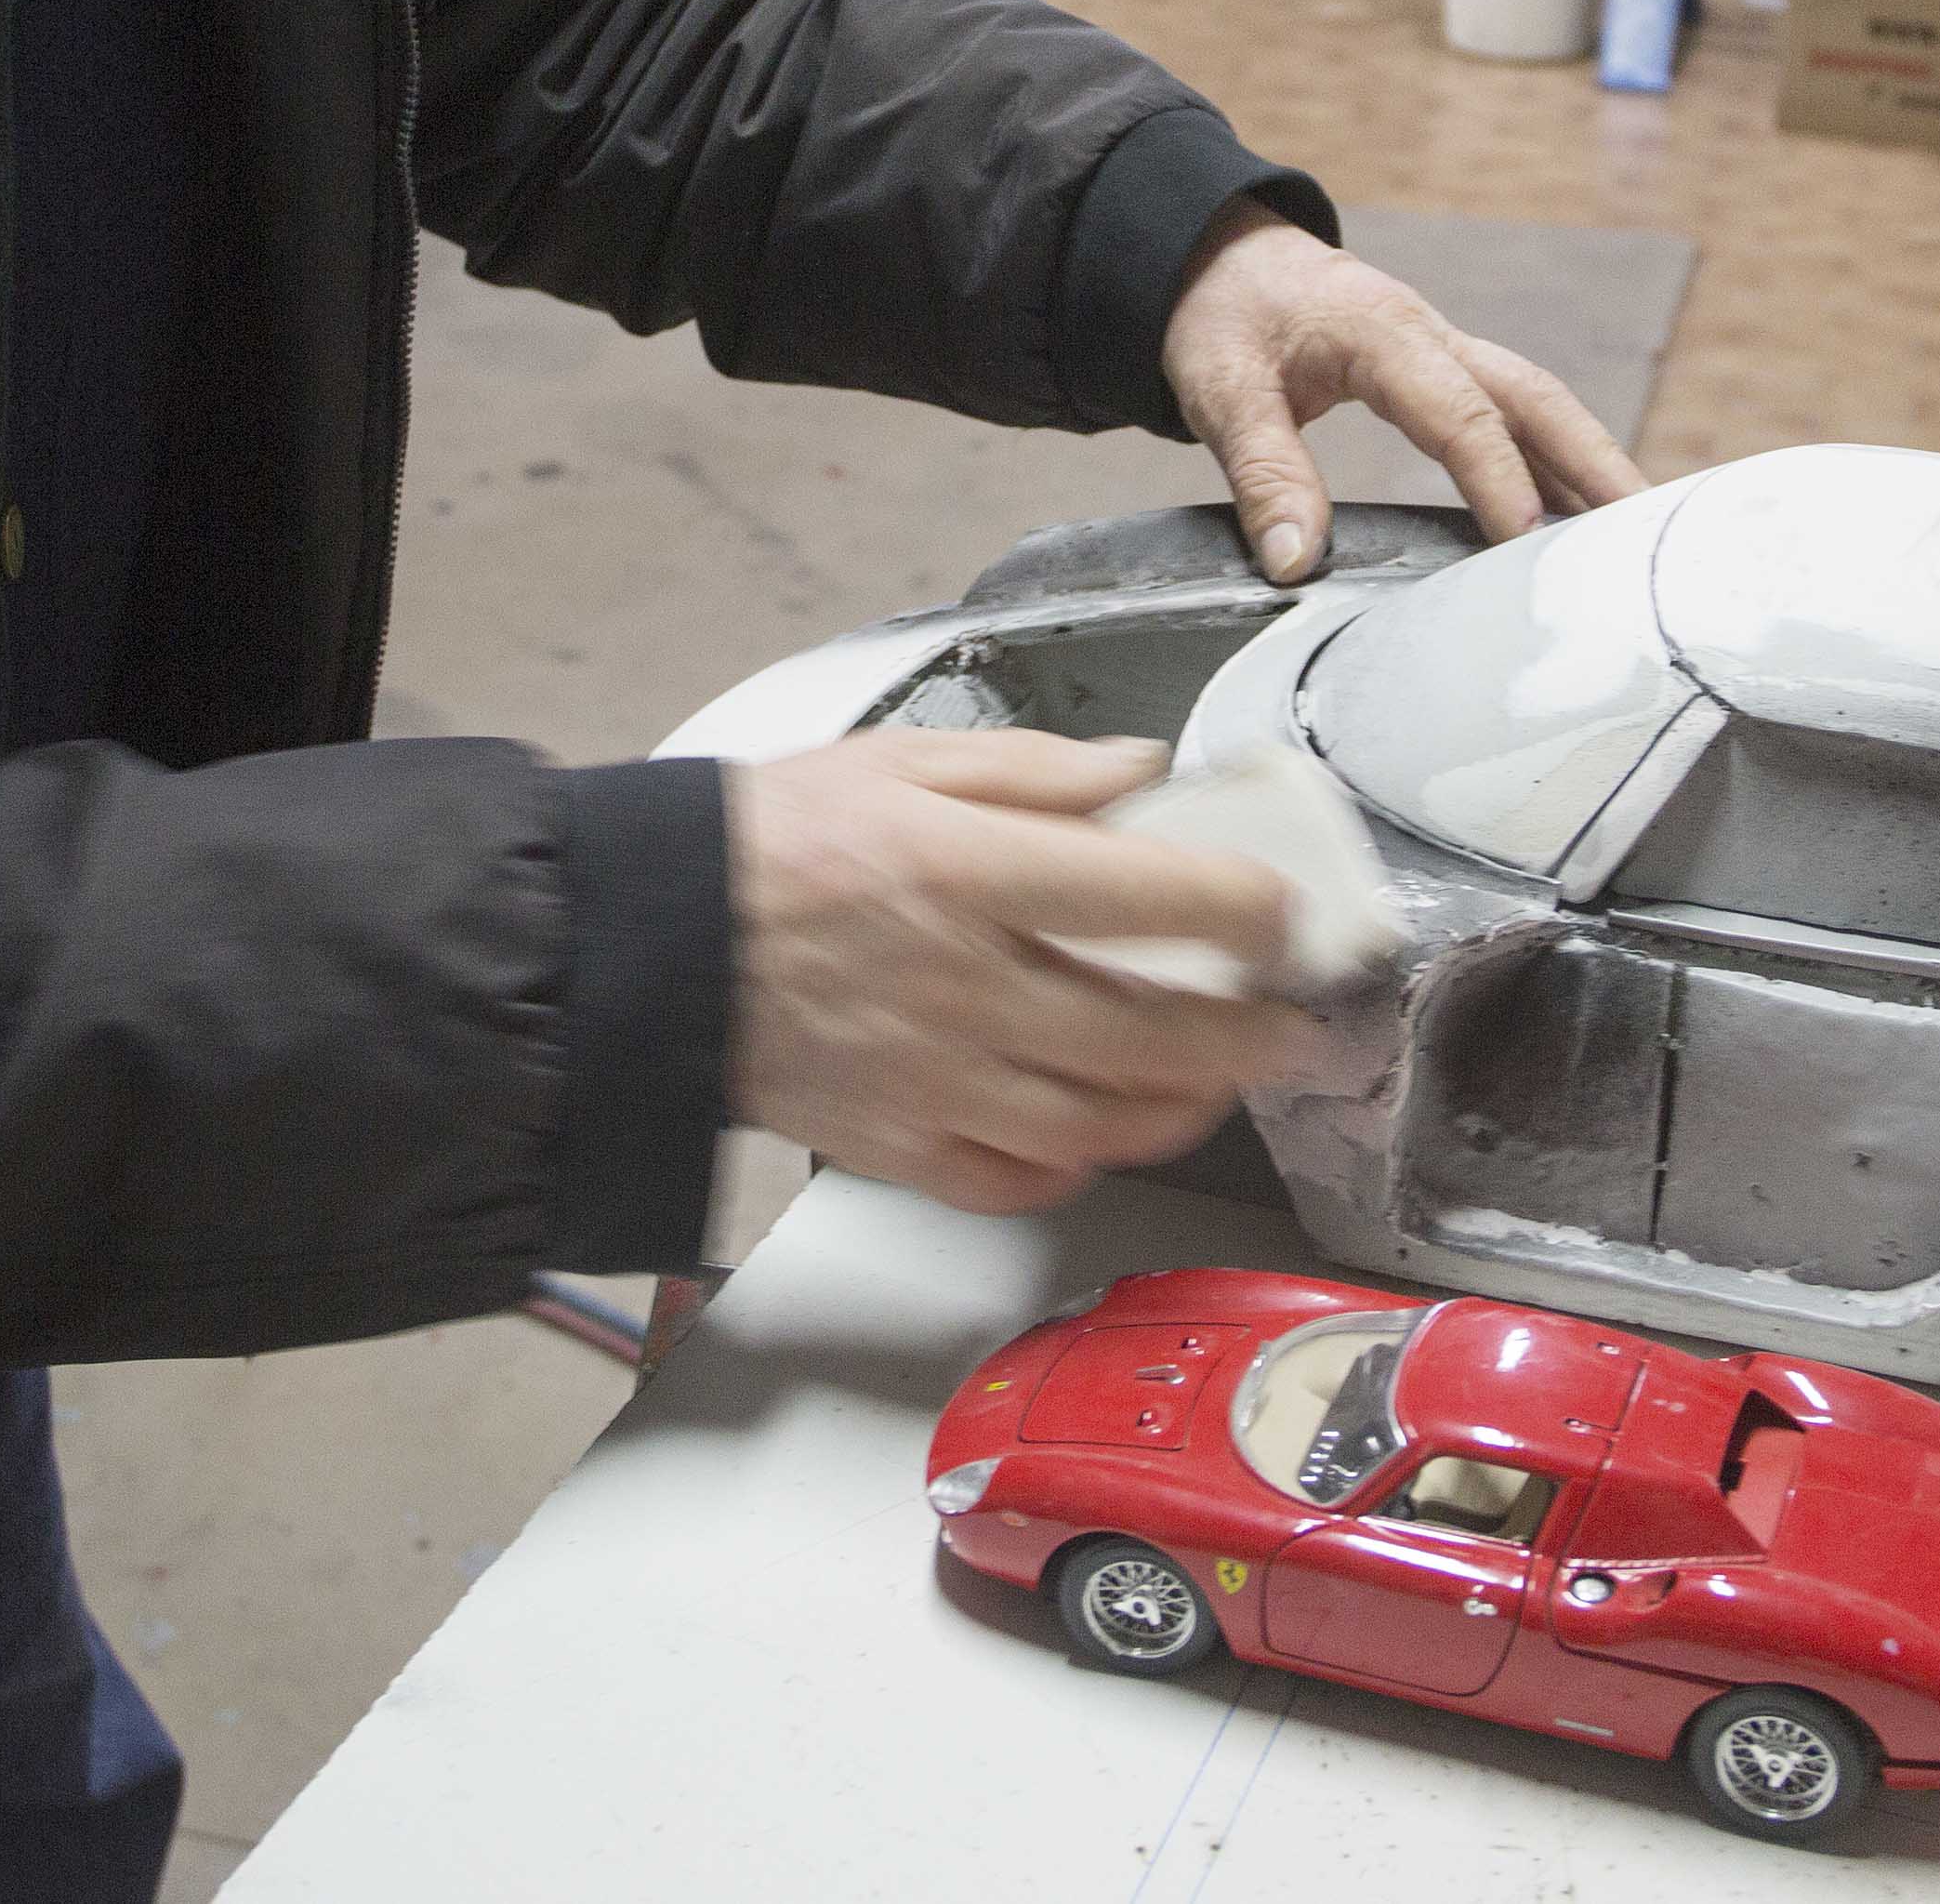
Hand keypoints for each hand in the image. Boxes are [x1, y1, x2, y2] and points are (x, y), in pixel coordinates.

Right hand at [727, 730, 1313, 1216]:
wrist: (648, 944)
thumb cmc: (767, 843)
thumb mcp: (902, 760)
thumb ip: (1035, 770)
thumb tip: (1139, 772)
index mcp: (966, 873)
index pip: (1147, 895)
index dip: (1240, 907)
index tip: (1279, 910)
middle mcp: (963, 984)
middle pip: (1148, 1030)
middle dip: (1247, 1035)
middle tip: (1291, 1024)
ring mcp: (932, 1077)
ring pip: (1098, 1121)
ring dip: (1180, 1109)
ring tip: (1217, 1082)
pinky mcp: (896, 1143)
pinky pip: (1011, 1179)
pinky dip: (1072, 1165)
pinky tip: (1098, 1133)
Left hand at [1162, 207, 1650, 582]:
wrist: (1216, 253)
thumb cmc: (1221, 314)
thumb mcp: (1221, 388)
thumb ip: (1262, 471)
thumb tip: (1295, 560)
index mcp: (1384, 334)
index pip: (1460, 415)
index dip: (1498, 480)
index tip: (1524, 543)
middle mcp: (1433, 337)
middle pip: (1537, 398)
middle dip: (1593, 464)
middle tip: (1640, 532)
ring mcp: (1445, 351)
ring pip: (1538, 404)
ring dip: (1588, 463)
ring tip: (1633, 535)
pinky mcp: (1441, 370)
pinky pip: (1513, 413)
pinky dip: (1554, 459)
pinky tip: (1573, 512)